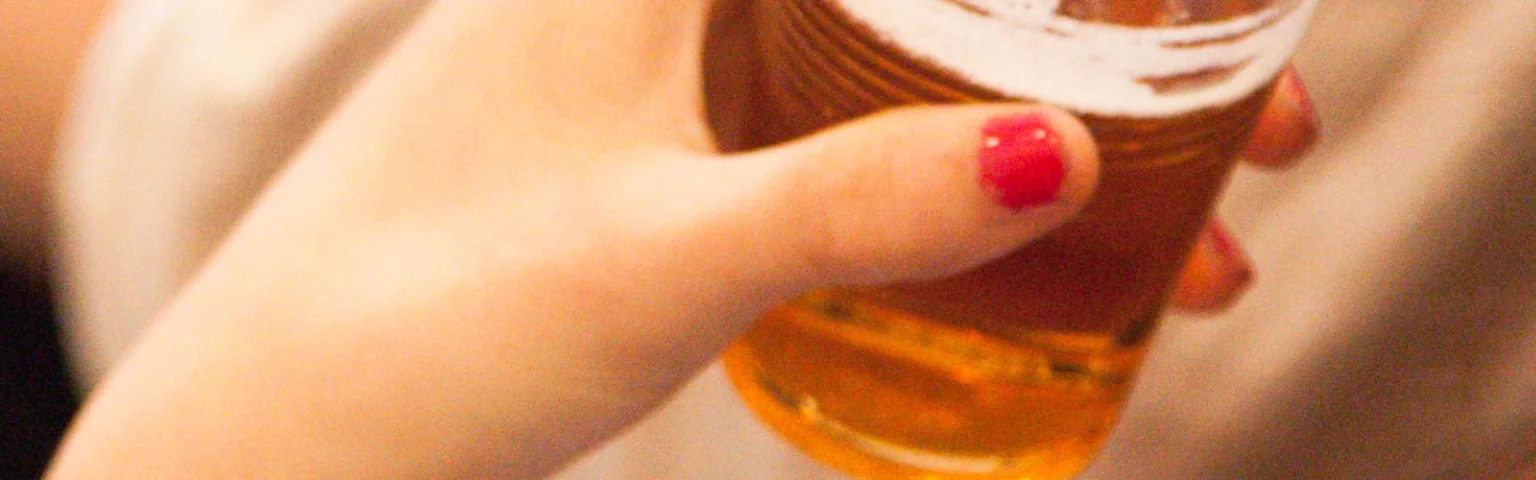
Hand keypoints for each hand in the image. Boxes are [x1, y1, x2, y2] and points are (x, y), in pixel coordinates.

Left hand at [46, 1, 1311, 476]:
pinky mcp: (668, 159)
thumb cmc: (419, 335)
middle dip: (1123, 35)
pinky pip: (869, 127)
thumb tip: (1072, 150)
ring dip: (1072, 121)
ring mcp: (667, 68)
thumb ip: (860, 205)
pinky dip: (981, 178)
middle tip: (1273, 130)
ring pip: (920, 50)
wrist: (262, 452)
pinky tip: (1073, 277)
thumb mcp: (662, 266)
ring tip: (1207, 252)